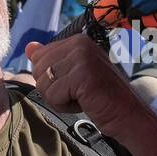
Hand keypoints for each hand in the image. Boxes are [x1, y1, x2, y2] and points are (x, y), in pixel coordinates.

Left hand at [26, 35, 142, 138]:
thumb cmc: (101, 97)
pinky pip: (53, 95)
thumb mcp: (73, 75)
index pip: (40, 57)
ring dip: (59, 99)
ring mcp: (82, 57)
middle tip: (78, 93)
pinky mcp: (82, 75)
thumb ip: (51, 60)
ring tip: (82, 98)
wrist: (127, 114)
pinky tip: (85, 103)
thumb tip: (29, 47)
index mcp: (77, 41)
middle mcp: (80, 44)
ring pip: (44, 83)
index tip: (75, 84)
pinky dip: (65, 106)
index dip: (51, 79)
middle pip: (39, 69)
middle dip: (52, 89)